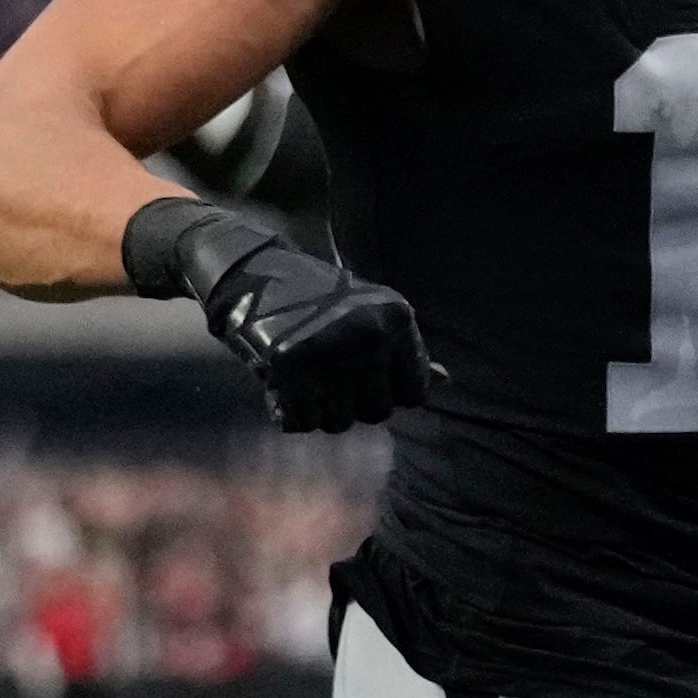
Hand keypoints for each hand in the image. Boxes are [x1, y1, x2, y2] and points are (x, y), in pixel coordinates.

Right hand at [129, 198, 429, 432]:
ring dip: (317, 409)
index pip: (415, 394)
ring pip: (338, 423)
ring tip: (303, 374)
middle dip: (349, 403)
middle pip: (377, 413)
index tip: (361, 374)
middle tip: (325, 373)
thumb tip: (447, 381)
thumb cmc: (318, 301)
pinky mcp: (289, 366)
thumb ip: (404, 352)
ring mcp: (331, 351)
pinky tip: (280, 383)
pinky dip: (287, 411)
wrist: (251, 274)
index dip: (386, 392)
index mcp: (398, 318)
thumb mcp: (371, 316)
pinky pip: (301, 423)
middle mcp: (370, 335)